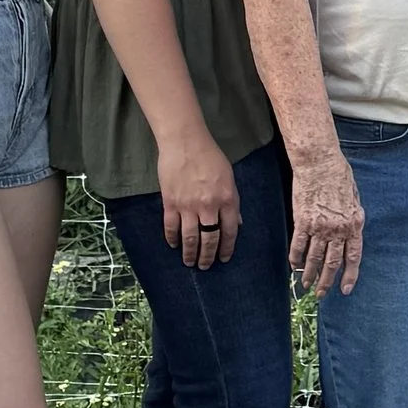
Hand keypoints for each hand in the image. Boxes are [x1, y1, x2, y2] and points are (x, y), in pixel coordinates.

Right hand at [157, 128, 240, 270]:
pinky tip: (173, 245)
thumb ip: (233, 201)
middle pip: (209, 239)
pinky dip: (172, 238)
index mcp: (227, 199)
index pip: (230, 231)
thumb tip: (237, 223)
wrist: (185, 142)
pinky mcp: (170, 202)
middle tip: (206, 266)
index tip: (224, 258)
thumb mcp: (229, 177)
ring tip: (190, 262)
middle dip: (208, 256)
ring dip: (190, 253)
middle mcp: (209, 206)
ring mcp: (188, 206)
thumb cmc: (210, 156)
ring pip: (190, 238)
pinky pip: (171, 227)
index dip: (227, 248)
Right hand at [288, 152, 364, 296]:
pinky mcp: (302, 221)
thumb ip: (352, 219)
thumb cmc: (339, 175)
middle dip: (327, 282)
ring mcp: (319, 226)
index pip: (353, 257)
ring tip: (306, 285)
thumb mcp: (354, 199)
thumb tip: (351, 234)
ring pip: (314, 258)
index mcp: (354, 224)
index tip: (344, 289)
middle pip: (332, 263)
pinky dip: (296, 258)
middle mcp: (338, 229)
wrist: (319, 162)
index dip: (349, 276)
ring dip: (310, 274)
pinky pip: (298, 246)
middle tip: (322, 294)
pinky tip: (294, 266)